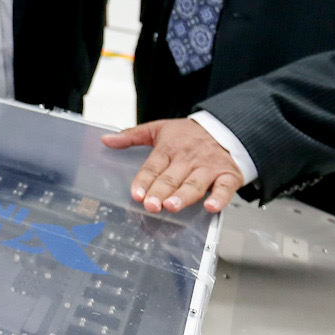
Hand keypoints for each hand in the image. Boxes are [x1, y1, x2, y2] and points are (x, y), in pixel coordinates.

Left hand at [101, 118, 243, 213]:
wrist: (225, 128)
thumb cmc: (189, 134)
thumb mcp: (159, 129)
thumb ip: (132, 135)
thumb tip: (106, 140)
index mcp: (169, 149)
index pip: (153, 167)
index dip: (144, 181)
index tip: (136, 194)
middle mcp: (188, 159)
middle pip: (172, 178)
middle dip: (160, 192)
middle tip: (151, 205)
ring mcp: (208, 167)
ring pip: (194, 184)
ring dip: (183, 195)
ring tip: (172, 206)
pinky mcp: (228, 175)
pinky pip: (225, 188)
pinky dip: (220, 198)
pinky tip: (211, 207)